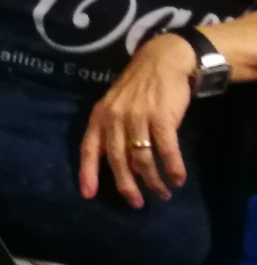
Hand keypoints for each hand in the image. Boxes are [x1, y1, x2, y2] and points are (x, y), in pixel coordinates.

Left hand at [80, 32, 197, 206]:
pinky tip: (178, 178)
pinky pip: (166, 151)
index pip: (88, 148)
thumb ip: (112, 131)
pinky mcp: (161, 118)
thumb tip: (116, 164)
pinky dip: (172, 168)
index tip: (87, 195)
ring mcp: (137, 118)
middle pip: (117, 160)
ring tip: (163, 192)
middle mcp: (114, 118)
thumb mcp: (115, 106)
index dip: (87, 173)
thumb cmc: (138, 89)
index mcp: (99, 116)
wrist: (162, 61)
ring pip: (142, 159)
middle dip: (126, 185)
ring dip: (153, 181)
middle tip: (136, 203)